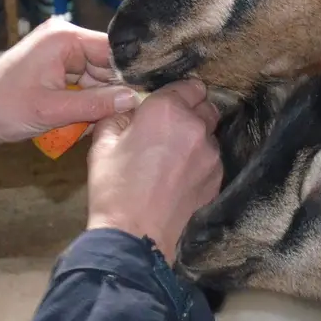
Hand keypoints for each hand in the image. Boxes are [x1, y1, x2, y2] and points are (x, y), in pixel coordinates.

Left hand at [0, 16, 138, 167]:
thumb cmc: (3, 109)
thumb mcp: (53, 110)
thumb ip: (96, 104)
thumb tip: (132, 99)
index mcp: (64, 38)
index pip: (113, 49)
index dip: (128, 74)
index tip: (140, 98)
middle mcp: (63, 38)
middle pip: (106, 65)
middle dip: (108, 93)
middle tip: (106, 118)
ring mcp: (57, 53)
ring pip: (95, 78)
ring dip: (94, 101)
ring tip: (83, 122)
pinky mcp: (53, 68)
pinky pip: (81, 84)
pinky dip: (81, 102)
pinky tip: (75, 119)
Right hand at [85, 79, 222, 262]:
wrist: (135, 234)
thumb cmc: (114, 187)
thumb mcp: (102, 142)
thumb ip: (120, 115)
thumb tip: (131, 109)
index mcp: (166, 110)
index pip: (189, 85)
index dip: (178, 92)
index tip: (167, 103)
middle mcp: (195, 126)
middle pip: (205, 106)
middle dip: (191, 111)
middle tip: (169, 128)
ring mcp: (211, 154)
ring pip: (210, 134)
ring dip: (196, 137)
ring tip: (174, 155)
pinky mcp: (217, 177)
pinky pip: (212, 158)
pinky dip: (200, 160)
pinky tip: (180, 174)